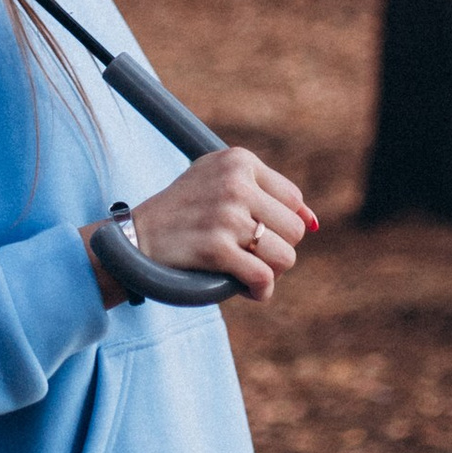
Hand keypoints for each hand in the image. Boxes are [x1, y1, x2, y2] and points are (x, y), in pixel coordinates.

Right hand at [89, 149, 314, 303]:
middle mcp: (235, 183)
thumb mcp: (219, 181)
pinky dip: (260, 291)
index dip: (280, 225)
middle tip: (250, 255)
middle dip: (278, 250)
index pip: (293, 200)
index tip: (256, 234)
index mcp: (239, 160)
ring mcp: (226, 215)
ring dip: (270, 272)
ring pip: (285, 256)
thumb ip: (265, 193)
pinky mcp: (216, 247)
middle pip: (294, 230)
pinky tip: (248, 290)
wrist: (137, 235)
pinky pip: (263, 278)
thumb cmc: (184, 210)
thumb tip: (314, 222)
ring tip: (247, 270)